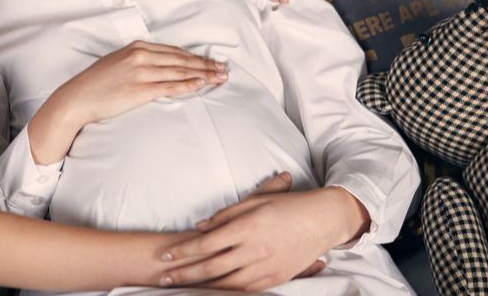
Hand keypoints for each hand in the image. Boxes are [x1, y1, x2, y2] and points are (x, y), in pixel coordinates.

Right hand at [27, 40, 227, 164]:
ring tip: (220, 77)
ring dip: (203, 74)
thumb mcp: (117, 63)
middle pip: (181, 59)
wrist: (77, 98)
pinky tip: (201, 84)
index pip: (174, 51)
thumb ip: (138, 61)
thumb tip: (158, 66)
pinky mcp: (140, 89)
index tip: (211, 61)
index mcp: (137, 47)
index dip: (195, 56)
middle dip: (206, 64)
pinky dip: (187, 84)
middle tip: (224, 69)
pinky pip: (170, 86)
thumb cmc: (96, 84)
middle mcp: (141, 56)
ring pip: (180, 71)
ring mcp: (140, 72)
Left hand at [158, 173, 367, 291]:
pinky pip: (247, 289)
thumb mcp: (255, 201)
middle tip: (163, 278)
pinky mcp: (277, 277)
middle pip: (211, 267)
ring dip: (201, 287)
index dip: (182, 251)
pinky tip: (213, 292)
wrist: (324, 219)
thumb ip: (225, 214)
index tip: (164, 255)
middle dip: (184, 274)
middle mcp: (255, 249)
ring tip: (181, 289)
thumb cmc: (287, 205)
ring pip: (227, 283)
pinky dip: (228, 292)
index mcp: (247, 226)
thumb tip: (199, 227)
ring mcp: (266, 266)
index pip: (205, 243)